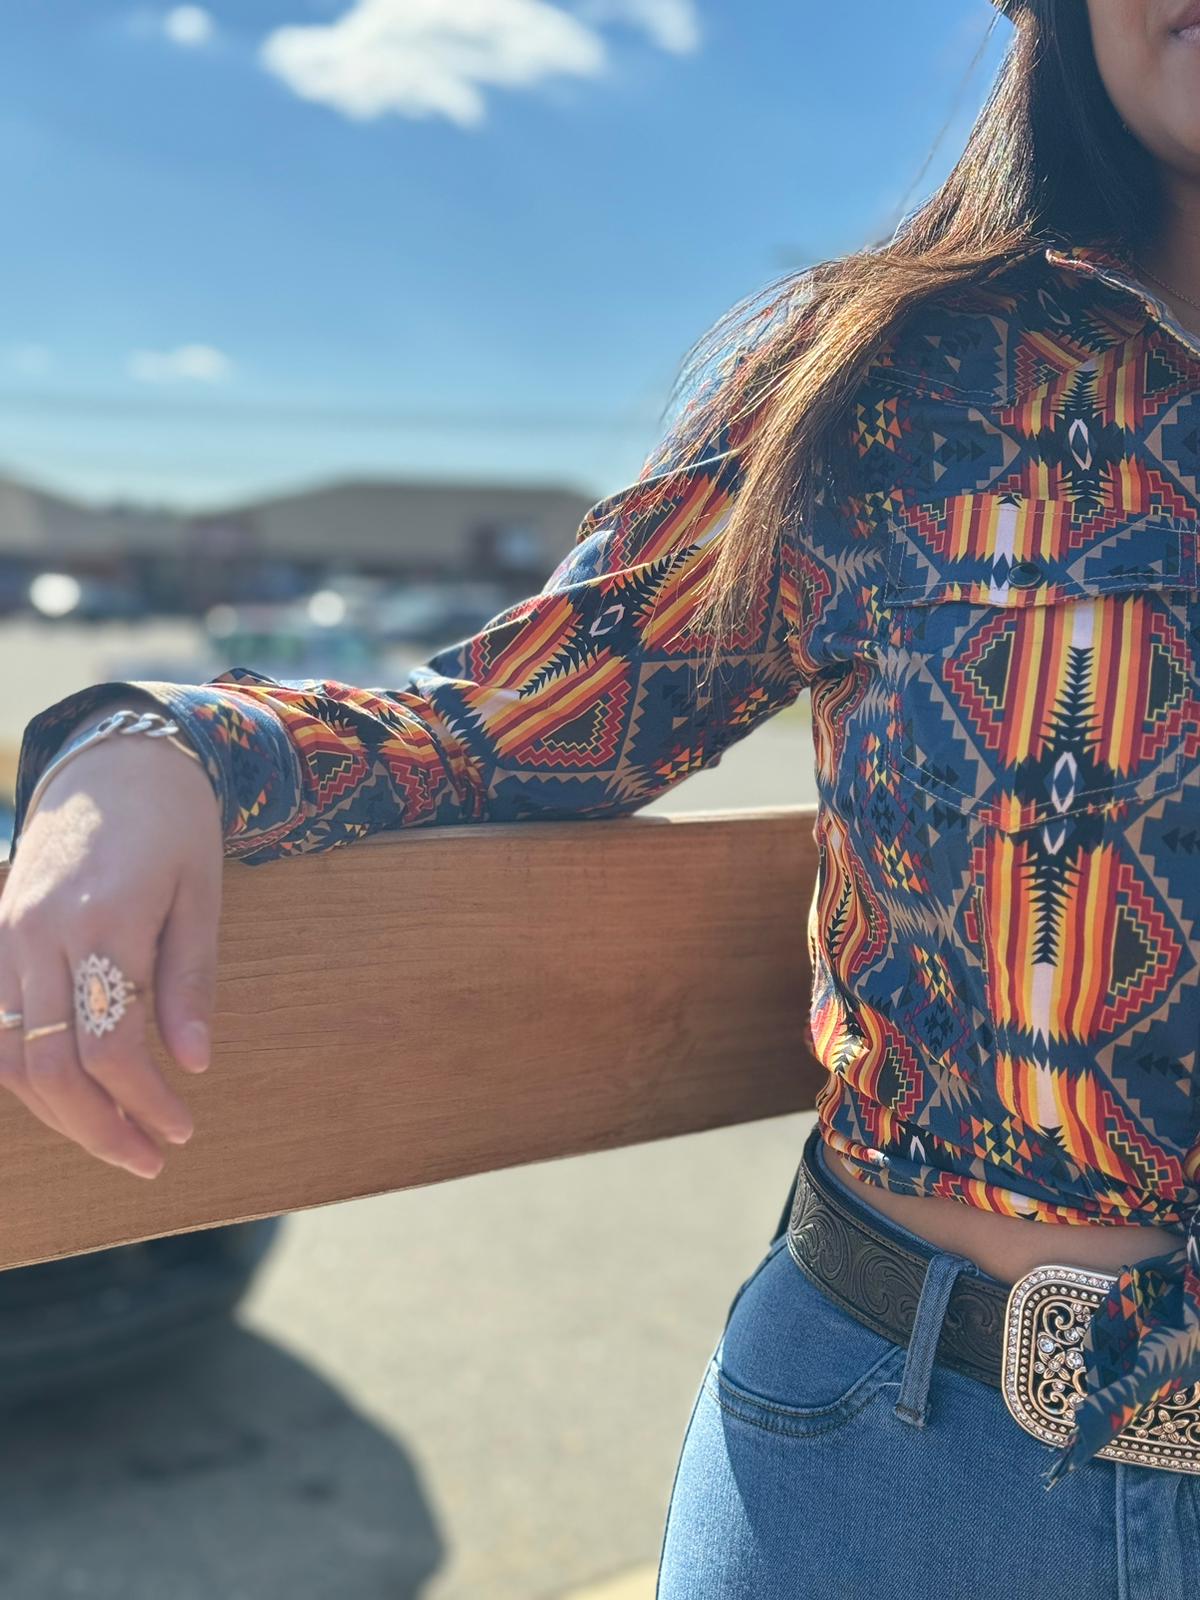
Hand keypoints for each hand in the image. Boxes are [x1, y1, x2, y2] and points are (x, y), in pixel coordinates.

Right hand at [0, 725, 223, 1177]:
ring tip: (115, 1140)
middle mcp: (40, 933)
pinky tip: (66, 1097)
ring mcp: (6, 935)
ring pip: (9, 1056)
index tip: (183, 1129)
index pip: (110, 1046)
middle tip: (150, 1159)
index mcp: (103, 920)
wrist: (114, 757)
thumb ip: (192, 980)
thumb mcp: (203, 894)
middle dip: (100, 1127)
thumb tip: (194, 1064)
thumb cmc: (173, 824)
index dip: (146, 1102)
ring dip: (59, 1113)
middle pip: (50, 1066)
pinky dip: (24, 1073)